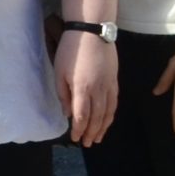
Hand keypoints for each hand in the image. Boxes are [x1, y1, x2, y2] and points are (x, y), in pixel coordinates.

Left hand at [56, 29, 118, 145]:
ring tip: (99, 138)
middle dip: (92, 132)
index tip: (76, 139)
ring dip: (103, 127)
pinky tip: (108, 119)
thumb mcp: (59, 71)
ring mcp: (109, 86)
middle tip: (88, 144)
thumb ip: (63, 94)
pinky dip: (111, 114)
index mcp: (82, 89)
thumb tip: (68, 113)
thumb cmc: (71, 49)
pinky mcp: (115, 80)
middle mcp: (98, 91)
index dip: (80, 130)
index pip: (82, 116)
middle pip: (96, 118)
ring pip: (108, 112)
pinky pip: (115, 102)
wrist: (92, 31)